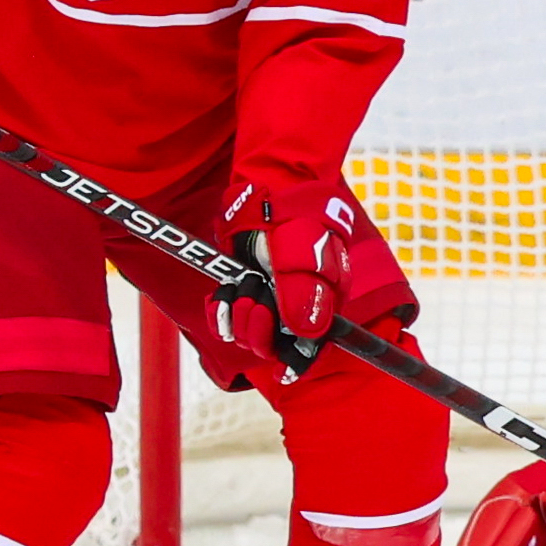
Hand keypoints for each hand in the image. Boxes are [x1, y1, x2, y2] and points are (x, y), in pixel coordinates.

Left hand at [211, 176, 357, 378]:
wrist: (266, 192)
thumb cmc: (292, 218)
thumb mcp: (301, 250)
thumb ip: (304, 290)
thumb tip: (309, 331)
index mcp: (323, 304)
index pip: (308, 348)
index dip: (288, 354)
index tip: (269, 334)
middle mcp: (298, 309)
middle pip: (273, 346)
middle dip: (256, 328)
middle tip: (251, 298)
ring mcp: (271, 301)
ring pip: (249, 334)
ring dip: (238, 314)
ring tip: (241, 285)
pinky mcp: (248, 292)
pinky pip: (230, 321)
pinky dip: (222, 313)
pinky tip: (222, 297)